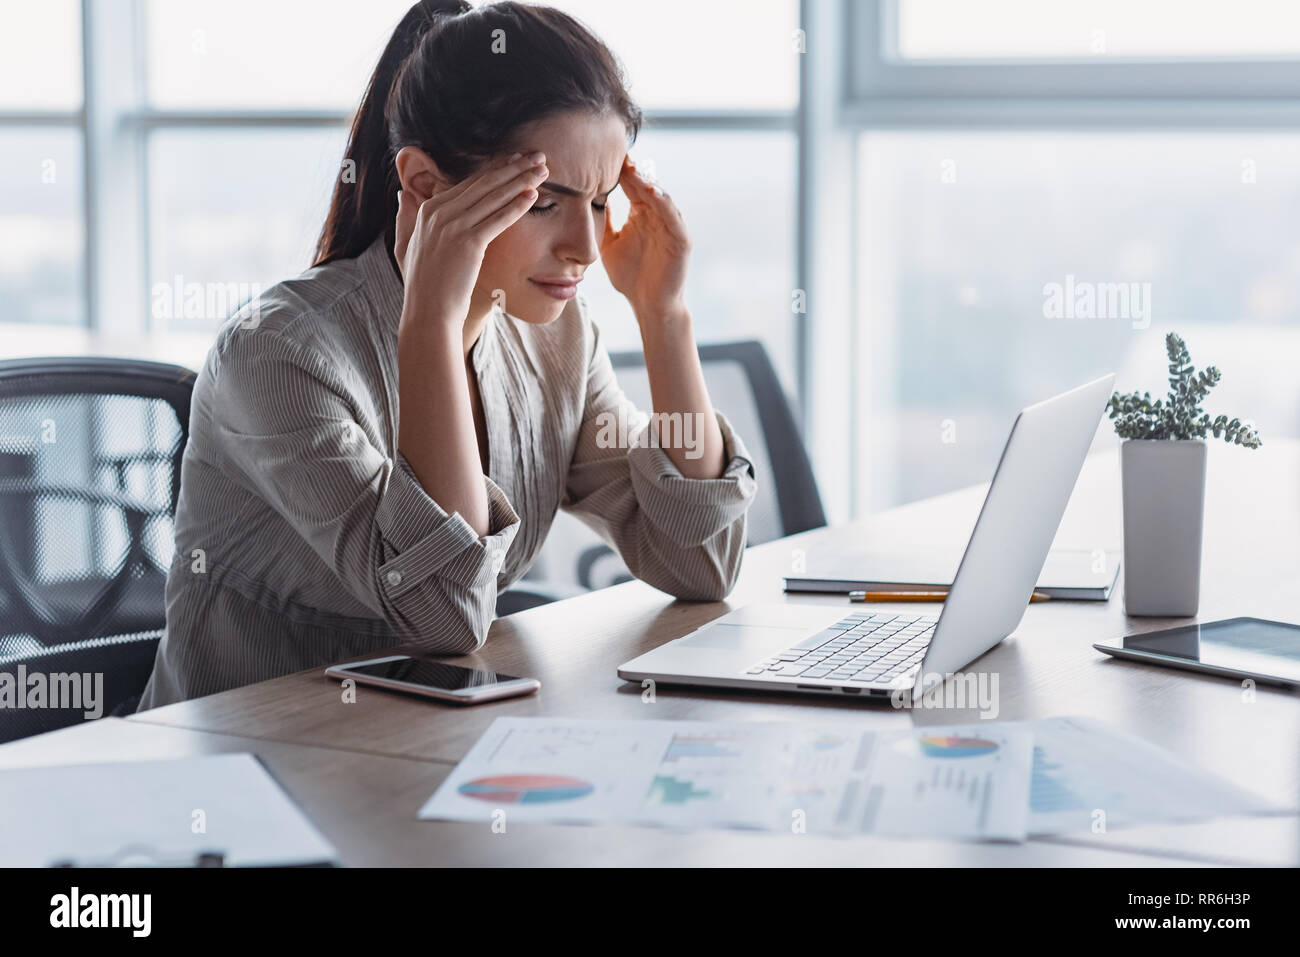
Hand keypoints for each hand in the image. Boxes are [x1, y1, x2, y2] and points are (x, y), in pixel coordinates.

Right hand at [395, 151, 547, 332]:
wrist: (428, 314)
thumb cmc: (422, 287)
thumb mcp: (405, 246)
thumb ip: (405, 218)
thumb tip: (402, 195)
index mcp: (427, 210)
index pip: (469, 183)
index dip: (495, 169)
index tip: (515, 160)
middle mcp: (439, 213)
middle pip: (484, 183)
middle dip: (514, 167)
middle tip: (537, 155)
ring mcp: (452, 227)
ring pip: (494, 196)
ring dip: (522, 180)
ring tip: (543, 169)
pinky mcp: (468, 243)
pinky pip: (498, 219)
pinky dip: (517, 205)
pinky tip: (534, 195)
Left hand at [600, 155, 691, 321]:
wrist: (649, 305)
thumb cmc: (631, 277)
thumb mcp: (609, 244)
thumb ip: (603, 222)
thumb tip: (584, 199)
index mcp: (641, 214)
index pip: (630, 186)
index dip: (619, 172)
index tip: (601, 155)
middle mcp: (657, 216)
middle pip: (645, 186)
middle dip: (632, 171)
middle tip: (618, 153)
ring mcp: (671, 226)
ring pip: (660, 197)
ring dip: (648, 182)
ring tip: (634, 169)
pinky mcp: (681, 239)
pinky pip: (673, 216)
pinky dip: (664, 203)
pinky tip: (652, 192)